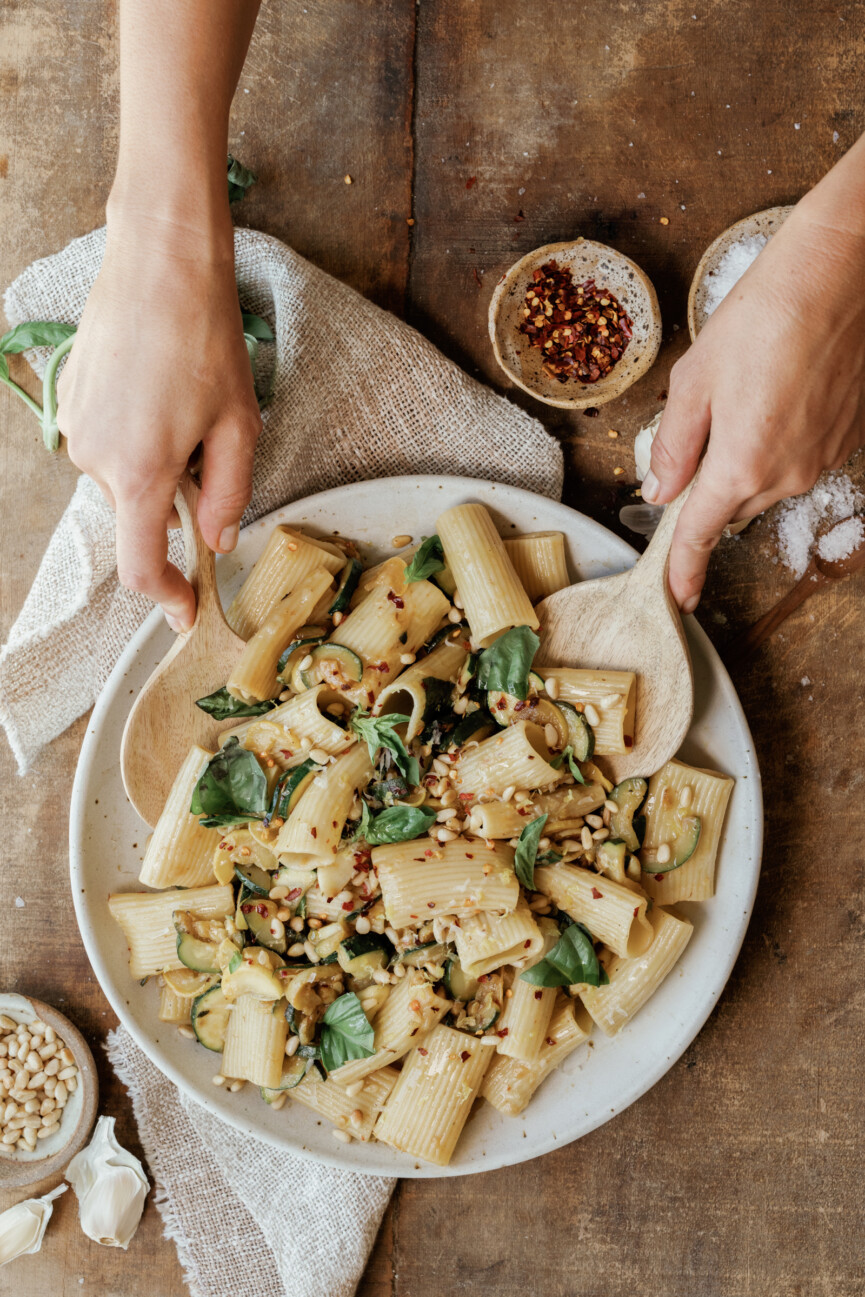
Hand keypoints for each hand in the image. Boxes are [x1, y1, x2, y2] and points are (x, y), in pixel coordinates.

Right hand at [57, 212, 261, 630]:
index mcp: (139, 475)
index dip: (166, 597)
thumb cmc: (206, 339)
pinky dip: (139, 438)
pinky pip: (109, 444)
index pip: (141, 568)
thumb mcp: (239, 426)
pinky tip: (160, 389)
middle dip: (177, 501)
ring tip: (187, 406)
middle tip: (212, 447)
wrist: (159, 259)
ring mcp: (75, 429)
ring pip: (125, 479)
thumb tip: (217, 542)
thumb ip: (229, 495)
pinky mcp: (69, 401)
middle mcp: (94, 460)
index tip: (186, 608)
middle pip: (139, 516)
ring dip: (158, 465)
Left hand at [642, 150, 864, 611]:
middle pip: (731, 507)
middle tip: (702, 434)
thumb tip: (661, 489)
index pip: (700, 533)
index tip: (676, 598)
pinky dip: (781, 443)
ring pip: (767, 485)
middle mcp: (786, 475)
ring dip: (746, 460)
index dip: (683, 569)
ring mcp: (823, 460)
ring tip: (747, 396)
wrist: (841, 275)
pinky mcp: (848, 440)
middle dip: (709, 487)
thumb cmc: (764, 315)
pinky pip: (800, 461)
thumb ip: (674, 445)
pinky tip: (780, 394)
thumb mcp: (694, 379)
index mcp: (740, 465)